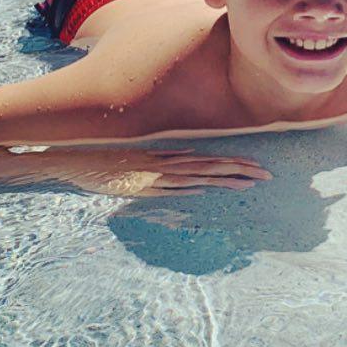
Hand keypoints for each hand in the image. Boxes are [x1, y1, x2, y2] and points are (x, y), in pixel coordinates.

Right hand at [32, 147, 271, 195]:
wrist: (79, 159)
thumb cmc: (115, 162)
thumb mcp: (148, 163)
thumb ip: (170, 163)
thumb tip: (194, 167)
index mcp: (172, 158)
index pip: (212, 161)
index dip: (236, 164)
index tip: (259, 168)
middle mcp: (168, 164)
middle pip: (212, 166)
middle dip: (240, 171)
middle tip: (267, 175)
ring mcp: (156, 174)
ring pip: (196, 175)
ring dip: (222, 178)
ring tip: (248, 182)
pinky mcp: (141, 184)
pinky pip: (167, 186)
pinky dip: (186, 186)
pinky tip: (204, 188)